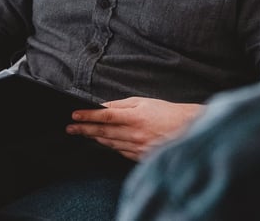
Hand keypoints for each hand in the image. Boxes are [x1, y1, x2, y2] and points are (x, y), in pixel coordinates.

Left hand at [66, 97, 203, 160]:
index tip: (74, 115)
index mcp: (135, 117)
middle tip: (70, 128)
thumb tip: (103, 106)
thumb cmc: (167, 112)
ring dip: (95, 138)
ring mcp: (138, 148)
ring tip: (82, 134)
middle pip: (103, 132)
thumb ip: (122, 104)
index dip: (88, 116)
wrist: (189, 129)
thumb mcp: (144, 102)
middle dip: (85, 129)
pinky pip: (121, 152)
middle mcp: (135, 134)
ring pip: (110, 143)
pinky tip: (103, 142)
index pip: (105, 116)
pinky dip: (111, 146)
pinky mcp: (142, 157)